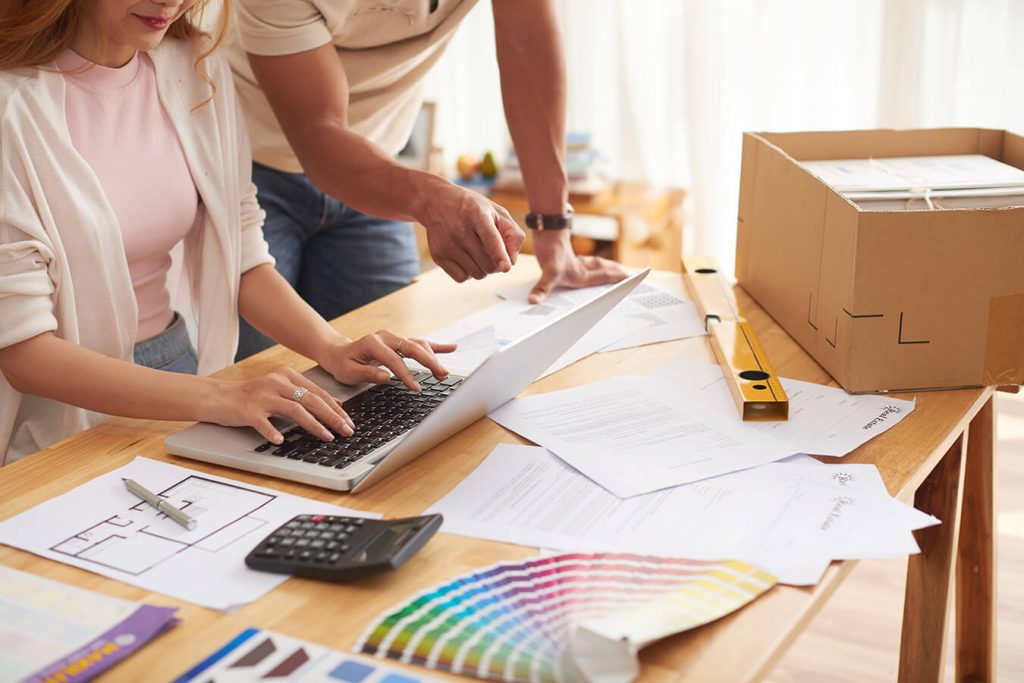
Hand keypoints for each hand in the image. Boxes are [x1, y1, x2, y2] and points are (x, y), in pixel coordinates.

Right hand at [207, 367, 354, 444]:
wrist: (219, 397)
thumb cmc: (252, 397)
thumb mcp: (280, 390)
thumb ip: (304, 395)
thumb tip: (335, 405)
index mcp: (287, 376)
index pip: (318, 393)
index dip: (336, 408)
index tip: (349, 422)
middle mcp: (277, 382)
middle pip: (312, 400)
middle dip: (332, 417)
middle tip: (346, 431)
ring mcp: (262, 395)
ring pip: (295, 410)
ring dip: (314, 425)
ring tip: (327, 437)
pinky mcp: (248, 409)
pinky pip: (263, 422)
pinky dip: (272, 432)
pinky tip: (281, 441)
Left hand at [317, 329, 456, 391]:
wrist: (339, 353)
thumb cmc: (343, 363)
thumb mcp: (349, 372)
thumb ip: (368, 373)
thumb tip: (386, 377)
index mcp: (373, 343)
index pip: (394, 360)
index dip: (406, 374)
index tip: (416, 388)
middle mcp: (386, 337)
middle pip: (412, 348)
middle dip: (429, 361)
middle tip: (441, 374)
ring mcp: (394, 338)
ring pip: (418, 345)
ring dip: (433, 357)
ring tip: (443, 372)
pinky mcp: (399, 342)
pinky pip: (419, 343)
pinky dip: (436, 347)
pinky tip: (452, 348)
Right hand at [417, 179, 525, 281]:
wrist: (436, 202)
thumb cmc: (472, 208)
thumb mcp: (496, 211)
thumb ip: (512, 233)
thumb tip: (511, 262)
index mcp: (477, 214)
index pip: (490, 238)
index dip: (499, 254)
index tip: (505, 267)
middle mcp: (460, 230)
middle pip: (488, 264)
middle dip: (496, 263)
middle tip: (492, 251)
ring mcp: (447, 244)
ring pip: (477, 274)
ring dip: (483, 268)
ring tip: (477, 251)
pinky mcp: (438, 256)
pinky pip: (461, 278)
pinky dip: (468, 272)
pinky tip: (466, 257)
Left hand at [529, 230, 629, 302]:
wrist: (546, 230)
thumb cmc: (550, 250)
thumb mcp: (547, 273)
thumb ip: (542, 288)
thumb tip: (534, 301)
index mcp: (582, 275)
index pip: (604, 277)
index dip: (617, 279)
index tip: (631, 279)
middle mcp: (582, 269)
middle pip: (603, 270)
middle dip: (616, 273)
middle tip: (628, 275)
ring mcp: (575, 262)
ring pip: (595, 265)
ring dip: (605, 267)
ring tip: (615, 269)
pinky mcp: (568, 258)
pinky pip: (585, 263)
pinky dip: (590, 264)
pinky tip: (586, 264)